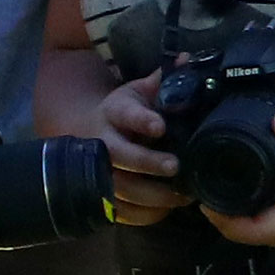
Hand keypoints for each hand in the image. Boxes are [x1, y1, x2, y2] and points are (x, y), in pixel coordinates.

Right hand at [89, 74, 183, 226]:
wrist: (86, 131)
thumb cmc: (123, 112)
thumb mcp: (138, 92)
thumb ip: (163, 80)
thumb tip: (188, 60)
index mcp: (113, 112)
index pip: (126, 115)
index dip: (142, 120)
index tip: (160, 126)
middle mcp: (102, 141)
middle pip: (120, 155)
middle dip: (147, 162)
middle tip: (175, 166)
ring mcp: (99, 170)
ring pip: (121, 188)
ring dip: (153, 195)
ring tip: (184, 195)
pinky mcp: (101, 194)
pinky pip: (121, 211)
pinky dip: (145, 214)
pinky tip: (166, 209)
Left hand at [193, 112, 274, 249]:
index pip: (253, 231)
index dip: (224, 221)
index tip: (203, 200)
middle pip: (253, 237)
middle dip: (225, 221)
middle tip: (205, 192)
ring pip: (266, 235)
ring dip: (241, 222)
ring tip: (219, 194)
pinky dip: (258, 220)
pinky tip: (249, 197)